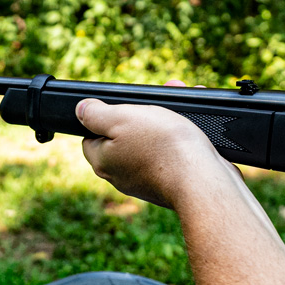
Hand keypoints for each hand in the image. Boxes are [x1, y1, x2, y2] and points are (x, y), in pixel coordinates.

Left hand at [76, 81, 238, 209]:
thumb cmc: (162, 147)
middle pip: (123, 137)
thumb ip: (96, 114)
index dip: (105, 118)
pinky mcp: (170, 183)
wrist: (203, 179)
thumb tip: (81, 110)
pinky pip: (170, 154)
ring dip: (164, 120)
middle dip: (141, 114)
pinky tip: (193, 124)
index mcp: (104, 161)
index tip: (123, 108)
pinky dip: (180, 137)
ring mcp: (146, 181)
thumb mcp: (122, 118)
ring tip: (179, 102)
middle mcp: (121, 175)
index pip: (91, 137)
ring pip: (150, 143)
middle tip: (157, 102)